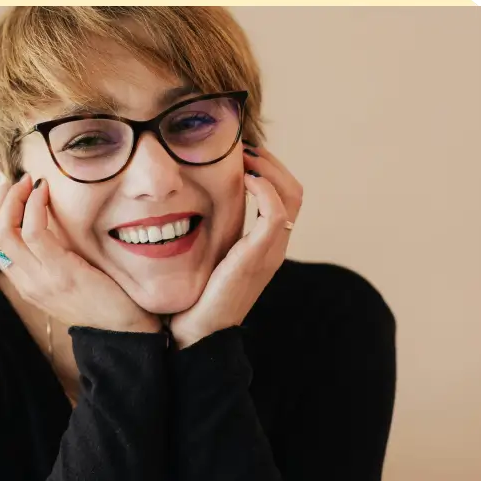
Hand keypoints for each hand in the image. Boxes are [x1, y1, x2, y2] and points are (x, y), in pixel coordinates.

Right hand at [0, 174, 161, 334]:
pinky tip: (44, 191)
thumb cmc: (105, 297)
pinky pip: (34, 232)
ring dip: (13, 198)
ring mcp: (40, 279)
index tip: (9, 189)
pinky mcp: (60, 272)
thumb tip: (48, 217)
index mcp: (26, 283)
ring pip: (4, 232)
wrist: (126, 328)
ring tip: (28, 181)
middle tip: (17, 180)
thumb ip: (55, 253)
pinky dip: (34, 205)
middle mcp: (27, 283)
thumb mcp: (71, 274)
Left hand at [167, 143, 303, 348]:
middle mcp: (274, 247)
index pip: (285, 194)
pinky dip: (264, 189)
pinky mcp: (259, 257)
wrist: (195, 333)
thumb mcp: (204, 256)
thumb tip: (186, 202)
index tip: (240, 152)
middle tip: (242, 147)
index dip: (267, 168)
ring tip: (243, 156)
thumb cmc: (193, 297)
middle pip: (294, 189)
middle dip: (271, 161)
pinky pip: (277, 213)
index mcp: (264, 246)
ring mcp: (270, 252)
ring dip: (269, 168)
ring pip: (292, 195)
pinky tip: (243, 178)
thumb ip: (209, 232)